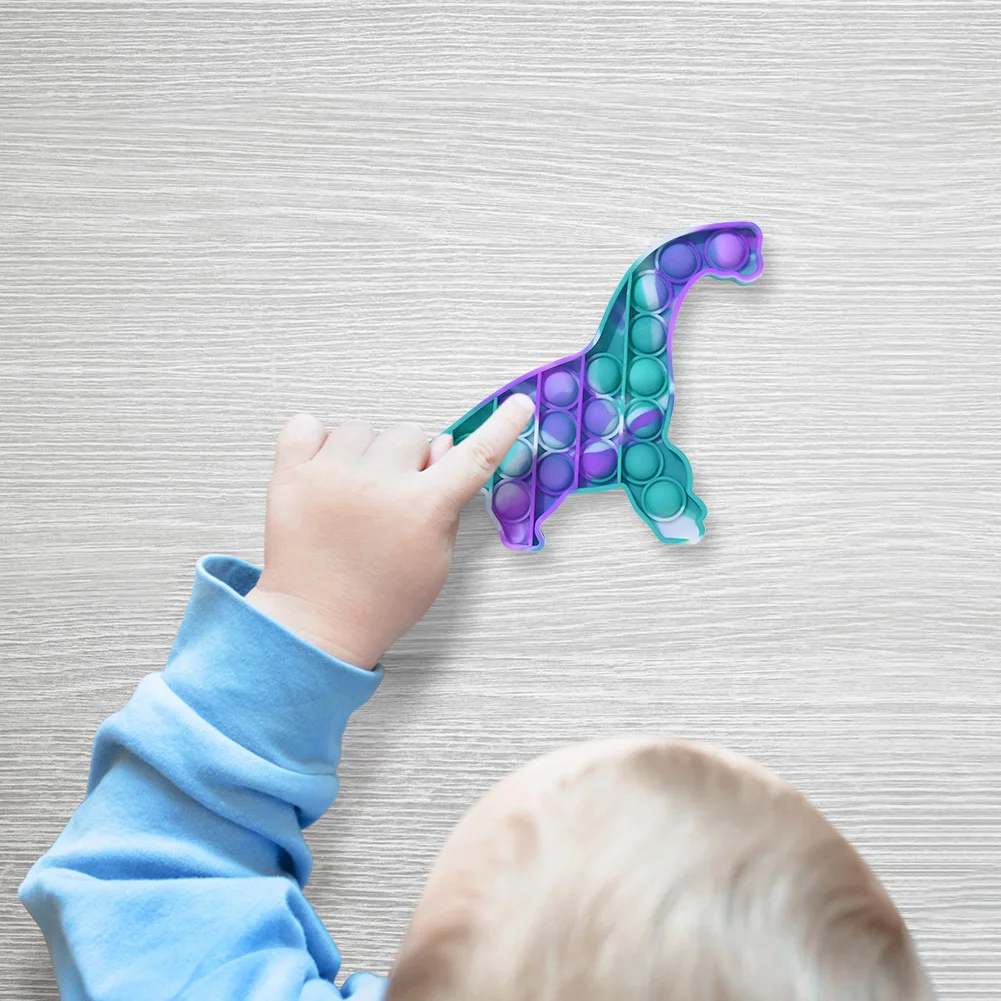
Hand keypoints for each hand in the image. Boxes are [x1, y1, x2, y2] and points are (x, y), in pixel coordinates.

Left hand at [245, 395, 535, 668]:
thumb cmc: (380, 599)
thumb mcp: (435, 560)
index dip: (502, 427)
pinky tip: (325, 470)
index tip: (517, 406)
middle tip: (393, 496)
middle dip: (409, 459)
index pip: (476, 455)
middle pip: (410, 434)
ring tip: (355, 493)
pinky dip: (316, 440)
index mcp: (423, 508)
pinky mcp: (292, 475)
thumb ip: (448, 503)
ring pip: (362, 429)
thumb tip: (446, 450)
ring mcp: (332, 476)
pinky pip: (307, 425)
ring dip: (365, 452)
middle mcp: (379, 484)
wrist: (316, 624)